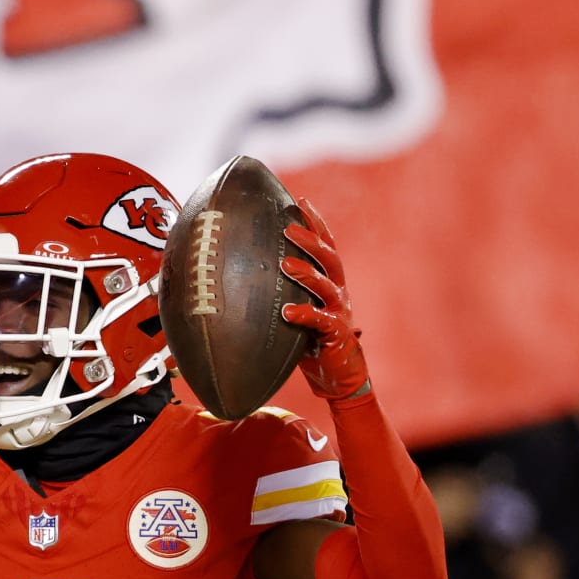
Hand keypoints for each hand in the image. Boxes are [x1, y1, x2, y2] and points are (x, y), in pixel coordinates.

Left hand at [279, 197, 370, 400]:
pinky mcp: (337, 334)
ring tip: (286, 264)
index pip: (326, 246)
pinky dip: (304, 314)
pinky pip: (321, 321)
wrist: (338, 377)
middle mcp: (338, 292)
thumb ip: (277, 294)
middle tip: (289, 227)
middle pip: (329, 258)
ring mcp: (340, 312)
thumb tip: (238, 276)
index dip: (316, 223)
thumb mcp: (294, 310)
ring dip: (306, 272)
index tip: (300, 202)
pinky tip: (287, 311)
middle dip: (310, 239)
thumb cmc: (311, 341)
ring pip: (327, 285)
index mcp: (330, 282)